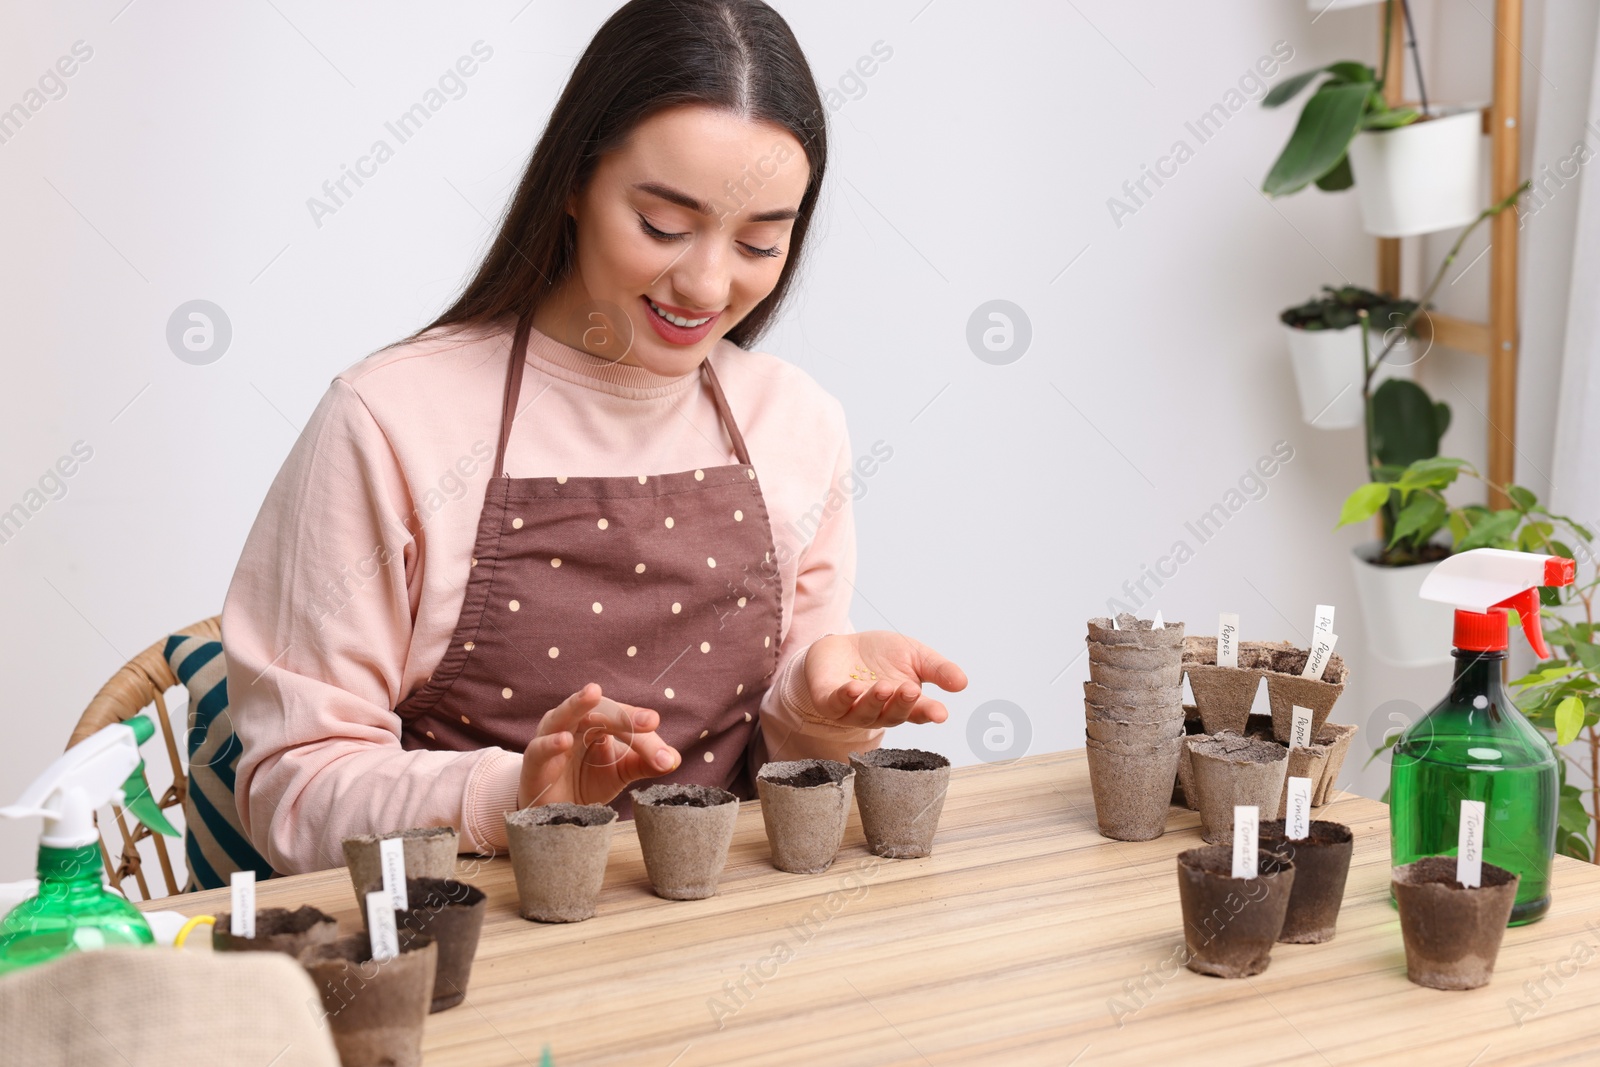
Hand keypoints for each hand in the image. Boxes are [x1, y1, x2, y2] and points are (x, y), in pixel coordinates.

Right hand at [517, 683, 680, 808]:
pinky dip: (551, 743)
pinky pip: (540, 748)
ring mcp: (550, 738)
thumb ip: (644, 762)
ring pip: (564, 715)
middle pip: (599, 711)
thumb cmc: (586, 781)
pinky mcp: (533, 762)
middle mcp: (574, 722)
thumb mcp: (620, 771)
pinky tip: (564, 740)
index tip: (660, 736)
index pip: (623, 718)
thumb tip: (673, 759)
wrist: (553, 811)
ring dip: (578, 704)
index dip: (640, 723)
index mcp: (597, 721)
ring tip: (593, 692)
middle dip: (624, 715)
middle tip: (649, 721)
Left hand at [802, 632, 967, 728]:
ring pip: (865, 714)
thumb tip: (963, 682)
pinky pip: (836, 704)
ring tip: (884, 687)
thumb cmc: (880, 655)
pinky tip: (852, 688)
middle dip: (902, 704)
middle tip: (911, 689)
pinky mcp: (828, 701)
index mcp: (903, 703)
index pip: (918, 712)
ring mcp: (852, 710)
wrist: (842, 646)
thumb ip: (937, 669)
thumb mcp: (914, 655)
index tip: (941, 713)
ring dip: (875, 701)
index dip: (929, 713)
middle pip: (892, 715)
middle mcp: (879, 711)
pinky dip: (843, 698)